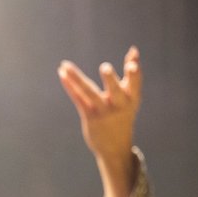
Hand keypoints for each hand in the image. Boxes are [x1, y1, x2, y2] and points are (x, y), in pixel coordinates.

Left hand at [58, 46, 140, 190]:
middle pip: (115, 91)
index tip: (131, 64)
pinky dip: (69, 86)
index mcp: (132, 99)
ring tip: (65, 65)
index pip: (135, 85)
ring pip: (89, 92)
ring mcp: (103, 112)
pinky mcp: (90, 117)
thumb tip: (134, 49)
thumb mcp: (131, 97)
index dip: (134, 75)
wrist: (115, 147)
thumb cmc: (124, 115)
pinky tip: (62, 74)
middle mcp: (119, 105)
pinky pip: (78, 99)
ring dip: (77, 79)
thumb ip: (131, 73)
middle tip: (105, 67)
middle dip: (111, 80)